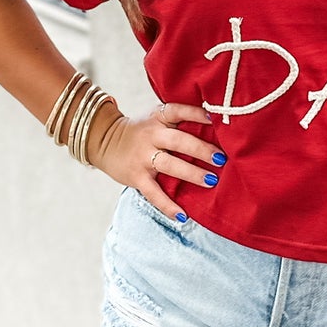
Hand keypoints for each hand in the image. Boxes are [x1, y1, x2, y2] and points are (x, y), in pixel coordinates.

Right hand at [94, 99, 225, 220]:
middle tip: (221, 159)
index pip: (178, 111)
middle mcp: (151, 136)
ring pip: (170, 165)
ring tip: (211, 181)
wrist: (105, 140)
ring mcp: (143, 157)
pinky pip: (154, 193)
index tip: (213, 119)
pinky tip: (182, 216)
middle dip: (201, 149)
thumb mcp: (156, 118)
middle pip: (178, 141)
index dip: (195, 114)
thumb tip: (215, 128)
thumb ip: (178, 121)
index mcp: (158, 118)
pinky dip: (168, 206)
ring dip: (192, 173)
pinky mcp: (137, 177)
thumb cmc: (141, 131)